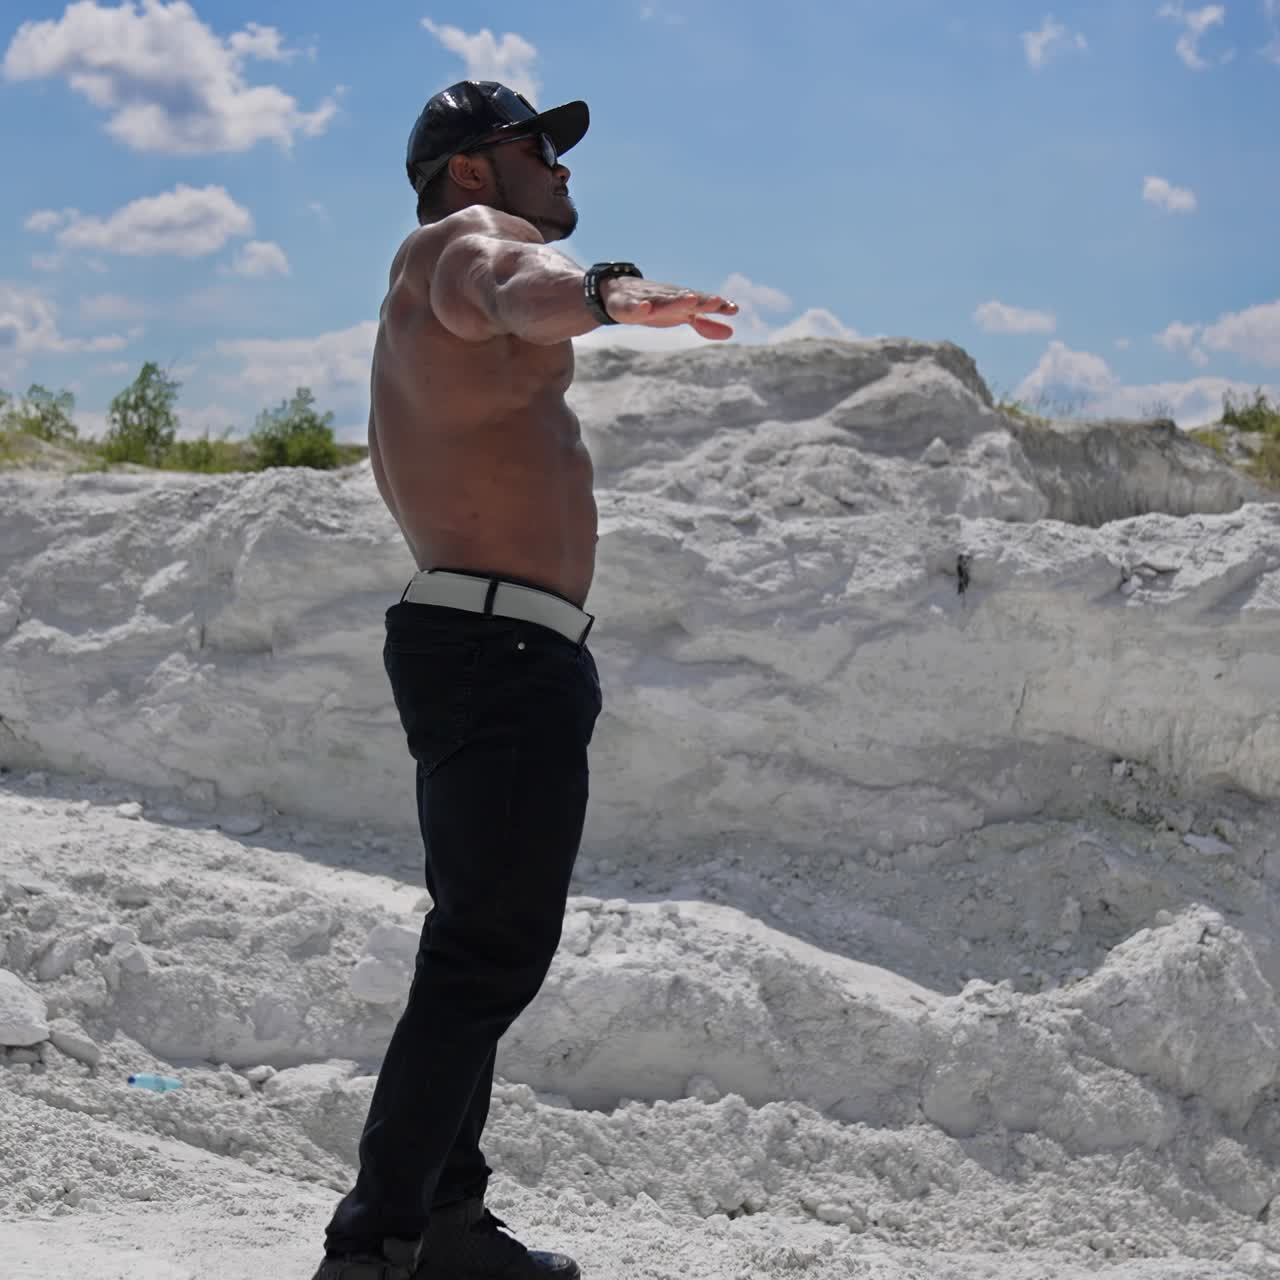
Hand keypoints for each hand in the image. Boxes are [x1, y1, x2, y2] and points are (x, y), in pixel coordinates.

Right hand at [599, 277, 737, 339]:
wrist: (622, 292)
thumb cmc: (659, 304)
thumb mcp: (683, 315)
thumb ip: (705, 324)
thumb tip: (731, 332)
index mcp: (681, 300)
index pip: (702, 302)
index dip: (718, 306)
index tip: (734, 309)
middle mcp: (667, 297)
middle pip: (686, 299)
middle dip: (701, 300)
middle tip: (717, 302)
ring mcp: (647, 300)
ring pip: (663, 301)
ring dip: (676, 300)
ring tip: (690, 300)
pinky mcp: (628, 306)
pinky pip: (634, 308)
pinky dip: (639, 307)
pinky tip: (645, 309)